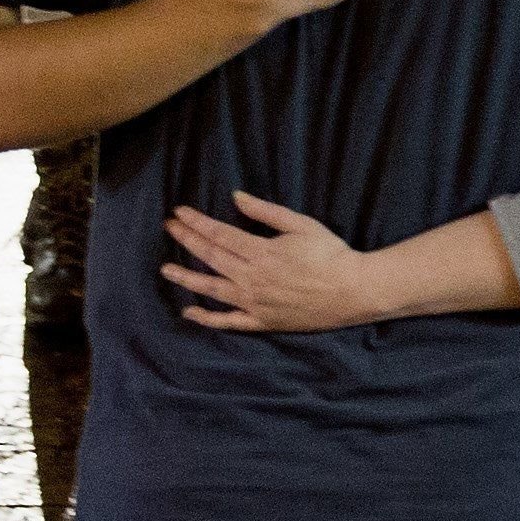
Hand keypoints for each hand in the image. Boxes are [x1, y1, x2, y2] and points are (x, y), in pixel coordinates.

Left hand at [158, 192, 386, 333]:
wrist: (352, 292)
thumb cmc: (331, 254)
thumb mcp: (301, 224)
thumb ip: (266, 212)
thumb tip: (236, 198)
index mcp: (260, 252)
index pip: (219, 234)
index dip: (196, 222)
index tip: (179, 212)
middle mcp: (251, 278)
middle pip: (211, 257)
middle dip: (187, 240)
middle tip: (169, 227)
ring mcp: (254, 303)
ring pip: (211, 290)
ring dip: (186, 278)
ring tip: (167, 269)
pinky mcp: (261, 321)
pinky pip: (228, 322)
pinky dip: (207, 319)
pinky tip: (189, 312)